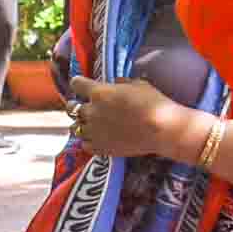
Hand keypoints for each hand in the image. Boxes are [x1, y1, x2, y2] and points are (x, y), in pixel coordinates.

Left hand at [64, 74, 198, 161]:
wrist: (161, 129)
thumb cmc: (153, 102)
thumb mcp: (139, 85)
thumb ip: (122, 84)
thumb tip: (117, 84)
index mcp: (99, 93)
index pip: (76, 84)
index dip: (79, 83)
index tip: (81, 84)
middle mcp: (91, 112)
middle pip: (71, 107)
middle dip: (76, 105)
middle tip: (84, 106)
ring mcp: (93, 131)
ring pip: (74, 127)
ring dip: (80, 124)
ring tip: (89, 125)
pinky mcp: (100, 148)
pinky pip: (84, 144)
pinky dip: (88, 141)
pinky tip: (97, 138)